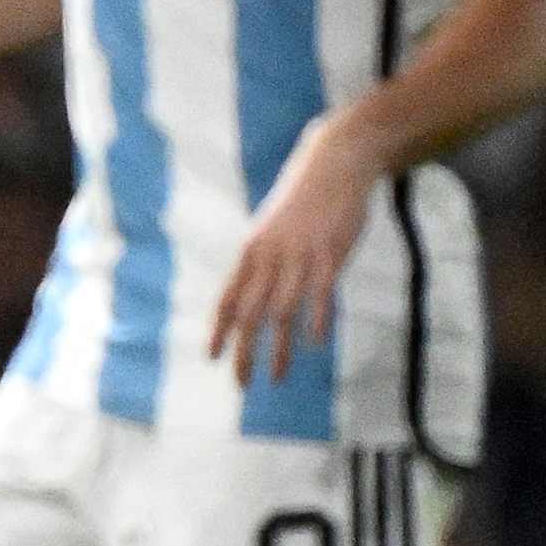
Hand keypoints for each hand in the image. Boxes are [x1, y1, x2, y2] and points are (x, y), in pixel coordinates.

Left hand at [207, 123, 375, 384]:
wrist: (334, 162)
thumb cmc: (303, 200)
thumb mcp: (273, 229)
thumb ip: (264, 261)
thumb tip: (254, 292)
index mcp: (251, 252)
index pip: (227, 298)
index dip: (218, 330)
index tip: (211, 357)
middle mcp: (269, 256)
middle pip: (249, 313)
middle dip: (242, 351)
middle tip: (240, 383)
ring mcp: (300, 255)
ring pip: (282, 311)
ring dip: (278, 348)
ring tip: (276, 377)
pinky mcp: (330, 252)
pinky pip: (320, 293)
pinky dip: (316, 320)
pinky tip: (313, 343)